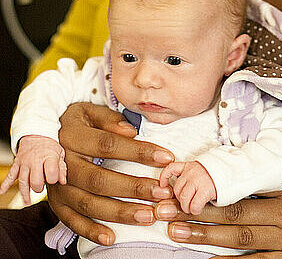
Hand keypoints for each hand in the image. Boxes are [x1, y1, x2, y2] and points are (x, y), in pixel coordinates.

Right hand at [0, 135, 66, 204]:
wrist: (36, 134)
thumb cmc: (49, 146)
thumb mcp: (59, 153)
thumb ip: (62, 168)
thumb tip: (63, 181)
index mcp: (48, 157)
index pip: (51, 173)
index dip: (53, 179)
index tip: (54, 179)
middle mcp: (35, 160)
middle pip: (35, 180)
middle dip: (39, 187)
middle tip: (41, 187)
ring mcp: (24, 163)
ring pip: (23, 181)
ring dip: (25, 193)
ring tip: (28, 201)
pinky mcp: (17, 164)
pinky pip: (10, 175)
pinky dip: (5, 184)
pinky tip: (2, 191)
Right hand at [47, 102, 174, 246]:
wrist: (47, 136)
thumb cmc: (78, 122)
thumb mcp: (90, 111)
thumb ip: (110, 119)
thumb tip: (131, 131)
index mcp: (72, 136)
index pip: (109, 145)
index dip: (138, 152)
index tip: (166, 158)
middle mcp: (63, 164)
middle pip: (100, 179)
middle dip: (134, 188)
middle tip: (161, 193)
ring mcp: (58, 187)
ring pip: (89, 203)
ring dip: (120, 212)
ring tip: (148, 216)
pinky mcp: (56, 203)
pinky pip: (72, 221)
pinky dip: (91, 231)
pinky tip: (112, 237)